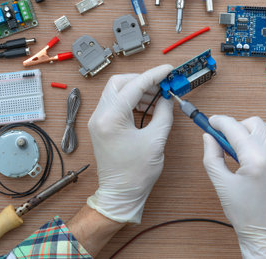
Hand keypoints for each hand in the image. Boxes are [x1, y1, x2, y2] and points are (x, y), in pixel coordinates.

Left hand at [87, 65, 173, 223]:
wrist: (121, 194)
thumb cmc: (136, 174)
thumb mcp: (156, 140)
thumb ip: (164, 113)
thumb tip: (167, 97)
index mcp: (110, 118)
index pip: (133, 86)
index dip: (153, 75)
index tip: (167, 70)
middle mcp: (100, 116)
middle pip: (120, 83)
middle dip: (142, 80)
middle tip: (162, 85)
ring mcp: (98, 121)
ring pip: (117, 92)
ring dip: (138, 91)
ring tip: (158, 99)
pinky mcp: (102, 126)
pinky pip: (116, 104)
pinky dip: (132, 101)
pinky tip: (149, 108)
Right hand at [203, 116, 265, 258]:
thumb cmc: (247, 215)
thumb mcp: (222, 185)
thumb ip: (212, 156)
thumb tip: (209, 138)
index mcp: (257, 160)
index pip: (235, 128)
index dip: (220, 122)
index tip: (212, 122)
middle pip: (254, 123)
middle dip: (237, 126)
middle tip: (226, 139)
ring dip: (254, 133)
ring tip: (244, 149)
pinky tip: (259, 154)